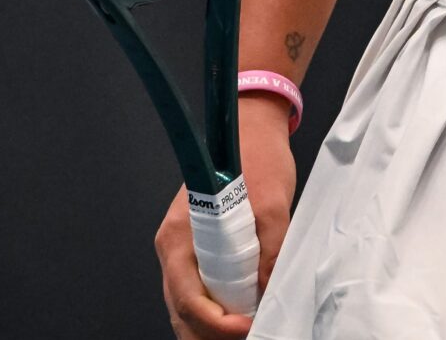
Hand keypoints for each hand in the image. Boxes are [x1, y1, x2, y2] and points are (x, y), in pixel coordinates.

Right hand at [156, 96, 297, 338]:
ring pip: (185, 305)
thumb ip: (269, 252)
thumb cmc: (258, 158)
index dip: (216, 324)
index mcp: (179, 236)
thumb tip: (268, 295)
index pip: (188, 299)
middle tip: (247, 336)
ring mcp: (181, 249)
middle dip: (209, 334)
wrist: (251, 126)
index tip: (248, 328)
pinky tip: (234, 320)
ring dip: (209, 328)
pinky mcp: (195, 248)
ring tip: (241, 333)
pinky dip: (211, 313)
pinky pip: (195, 291)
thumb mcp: (273, 206)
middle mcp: (172, 247)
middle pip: (181, 310)